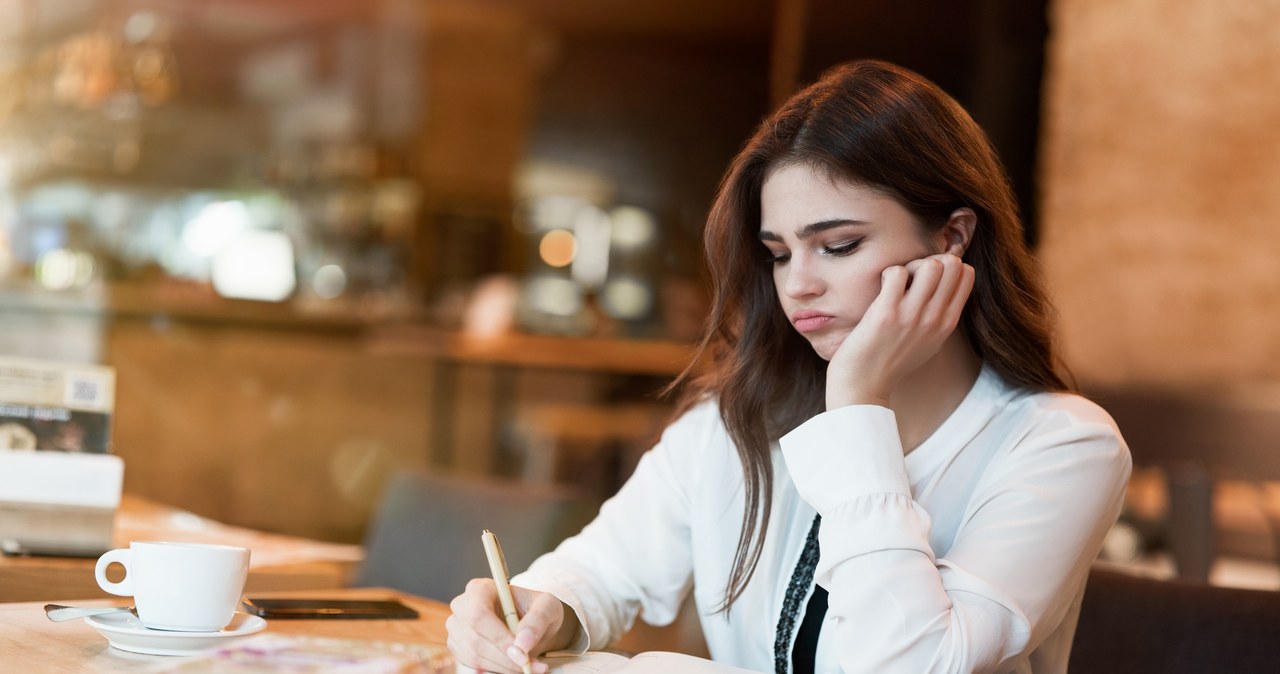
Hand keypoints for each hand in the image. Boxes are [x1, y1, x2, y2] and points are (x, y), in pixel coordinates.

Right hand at [446, 578, 576, 673]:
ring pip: (476, 656)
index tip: (522, 653)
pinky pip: (475, 665)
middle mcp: (462, 607)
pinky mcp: (459, 648)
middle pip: (475, 639)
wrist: (530, 623)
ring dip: (504, 667)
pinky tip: (514, 666)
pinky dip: (498, 669)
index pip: (479, 614)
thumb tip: (522, 644)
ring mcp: (457, 629)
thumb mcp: (547, 607)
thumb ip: (537, 621)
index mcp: (480, 588)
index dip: (499, 637)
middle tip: (530, 665)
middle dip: (505, 657)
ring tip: (529, 666)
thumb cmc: (537, 609)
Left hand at [825, 253, 973, 409]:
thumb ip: (940, 315)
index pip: (966, 274)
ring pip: (930, 265)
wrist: (864, 386)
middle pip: (952, 264)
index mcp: (947, 323)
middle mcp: (935, 319)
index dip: (945, 266)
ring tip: (896, 282)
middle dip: (929, 260)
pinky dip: (888, 273)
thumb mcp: (928, 341)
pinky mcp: (886, 314)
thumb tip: (947, 282)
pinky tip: (880, 288)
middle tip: (909, 277)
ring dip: (910, 265)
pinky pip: (896, 272)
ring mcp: (912, 316)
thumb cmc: (891, 360)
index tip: (925, 278)